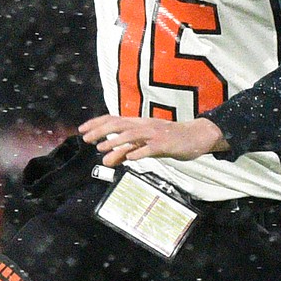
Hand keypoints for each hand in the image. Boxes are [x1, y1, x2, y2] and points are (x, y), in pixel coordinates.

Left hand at [78, 114, 229, 167]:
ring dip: (116, 141)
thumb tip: (105, 160)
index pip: (114, 119)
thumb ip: (125, 152)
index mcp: (139, 123)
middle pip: (119, 124)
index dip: (97, 123)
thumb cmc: (169, 140)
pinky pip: (150, 147)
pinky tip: (130, 158)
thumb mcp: (144, 146)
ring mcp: (156, 134)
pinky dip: (139, 152)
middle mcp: (145, 125)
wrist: (197, 136)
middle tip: (87, 139)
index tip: (82, 129)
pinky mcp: (166, 144)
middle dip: (101, 130)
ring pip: (133, 134)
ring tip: (102, 147)